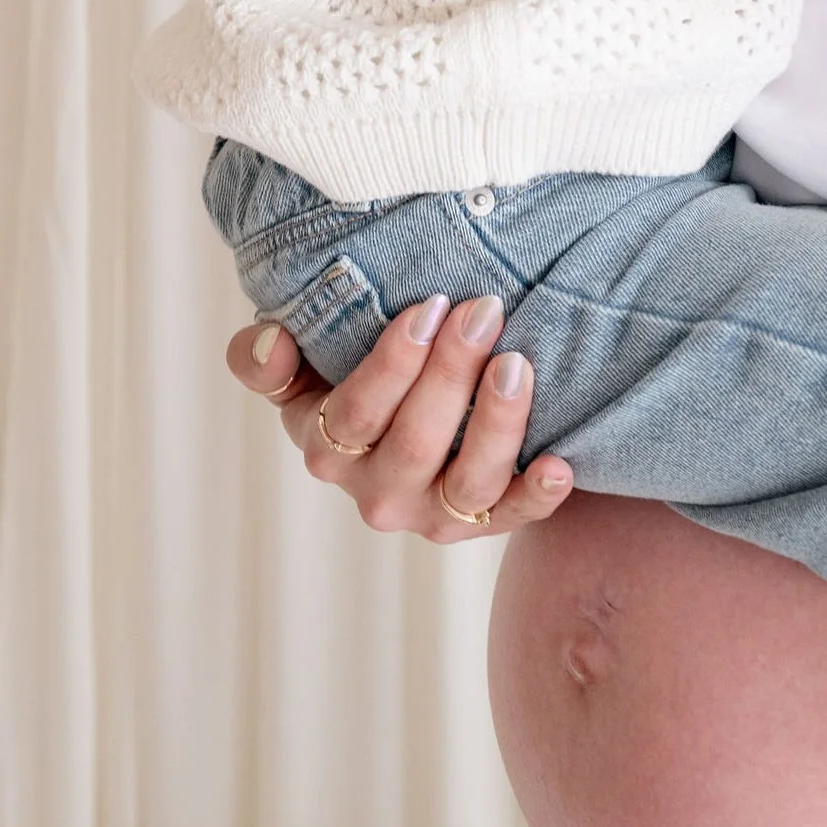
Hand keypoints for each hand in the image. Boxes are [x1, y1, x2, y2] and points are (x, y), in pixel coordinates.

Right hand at [225, 296, 573, 541]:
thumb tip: (271, 344)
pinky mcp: (486, 520)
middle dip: (452, 373)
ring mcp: (434, 513)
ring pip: (467, 484)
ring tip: (517, 364)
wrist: (416, 411)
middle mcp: (378, 493)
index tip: (430, 305)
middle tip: (484, 310)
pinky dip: (538, 496)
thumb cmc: (353, 375)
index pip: (356, 415)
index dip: (394, 362)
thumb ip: (266, 360)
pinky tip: (560, 464)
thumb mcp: (300, 366)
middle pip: (416, 443)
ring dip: (497, 424)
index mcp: (327, 449)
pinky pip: (513, 517)